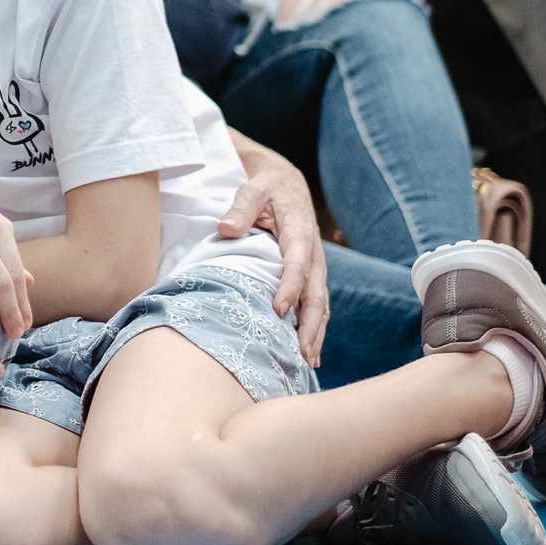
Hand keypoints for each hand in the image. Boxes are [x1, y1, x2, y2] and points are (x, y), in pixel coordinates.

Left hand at [220, 134, 328, 367]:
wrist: (286, 182)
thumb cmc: (265, 186)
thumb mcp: (252, 188)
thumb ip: (240, 207)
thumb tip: (225, 229)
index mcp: (300, 229)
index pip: (298, 262)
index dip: (291, 286)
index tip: (279, 309)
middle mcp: (313, 251)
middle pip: (316, 291)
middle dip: (310, 323)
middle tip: (300, 352)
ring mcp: (315, 265)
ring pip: (320, 302)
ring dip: (316, 332)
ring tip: (307, 362)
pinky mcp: (311, 274)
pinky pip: (317, 303)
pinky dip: (316, 327)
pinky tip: (310, 352)